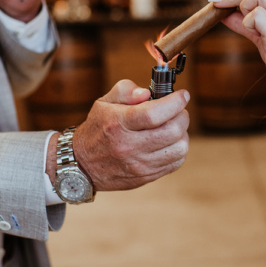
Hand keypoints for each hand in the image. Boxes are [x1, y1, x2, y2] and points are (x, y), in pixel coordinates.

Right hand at [64, 80, 189, 191]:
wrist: (82, 164)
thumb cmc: (97, 129)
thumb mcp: (104, 102)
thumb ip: (126, 90)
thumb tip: (147, 92)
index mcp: (118, 124)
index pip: (154, 114)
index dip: (175, 102)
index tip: (183, 95)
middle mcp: (129, 146)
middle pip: (173, 131)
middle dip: (182, 116)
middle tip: (178, 111)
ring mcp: (139, 164)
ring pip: (179, 148)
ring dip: (182, 134)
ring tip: (172, 127)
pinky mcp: (146, 176)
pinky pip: (176, 163)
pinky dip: (178, 150)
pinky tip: (168, 142)